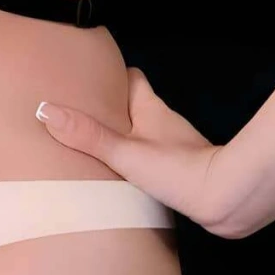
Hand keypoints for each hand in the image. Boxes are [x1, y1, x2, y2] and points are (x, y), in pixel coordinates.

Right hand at [36, 67, 239, 235]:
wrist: (228, 199)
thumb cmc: (178, 169)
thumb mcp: (125, 152)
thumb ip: (88, 135)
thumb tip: (46, 110)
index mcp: (151, 108)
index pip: (131, 78)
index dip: (112, 75)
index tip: (89, 79)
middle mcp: (165, 121)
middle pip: (135, 106)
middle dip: (112, 110)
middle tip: (83, 116)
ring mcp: (177, 145)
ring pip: (146, 133)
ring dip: (126, 137)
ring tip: (98, 148)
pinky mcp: (185, 169)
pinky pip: (156, 157)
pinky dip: (140, 160)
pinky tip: (126, 177)